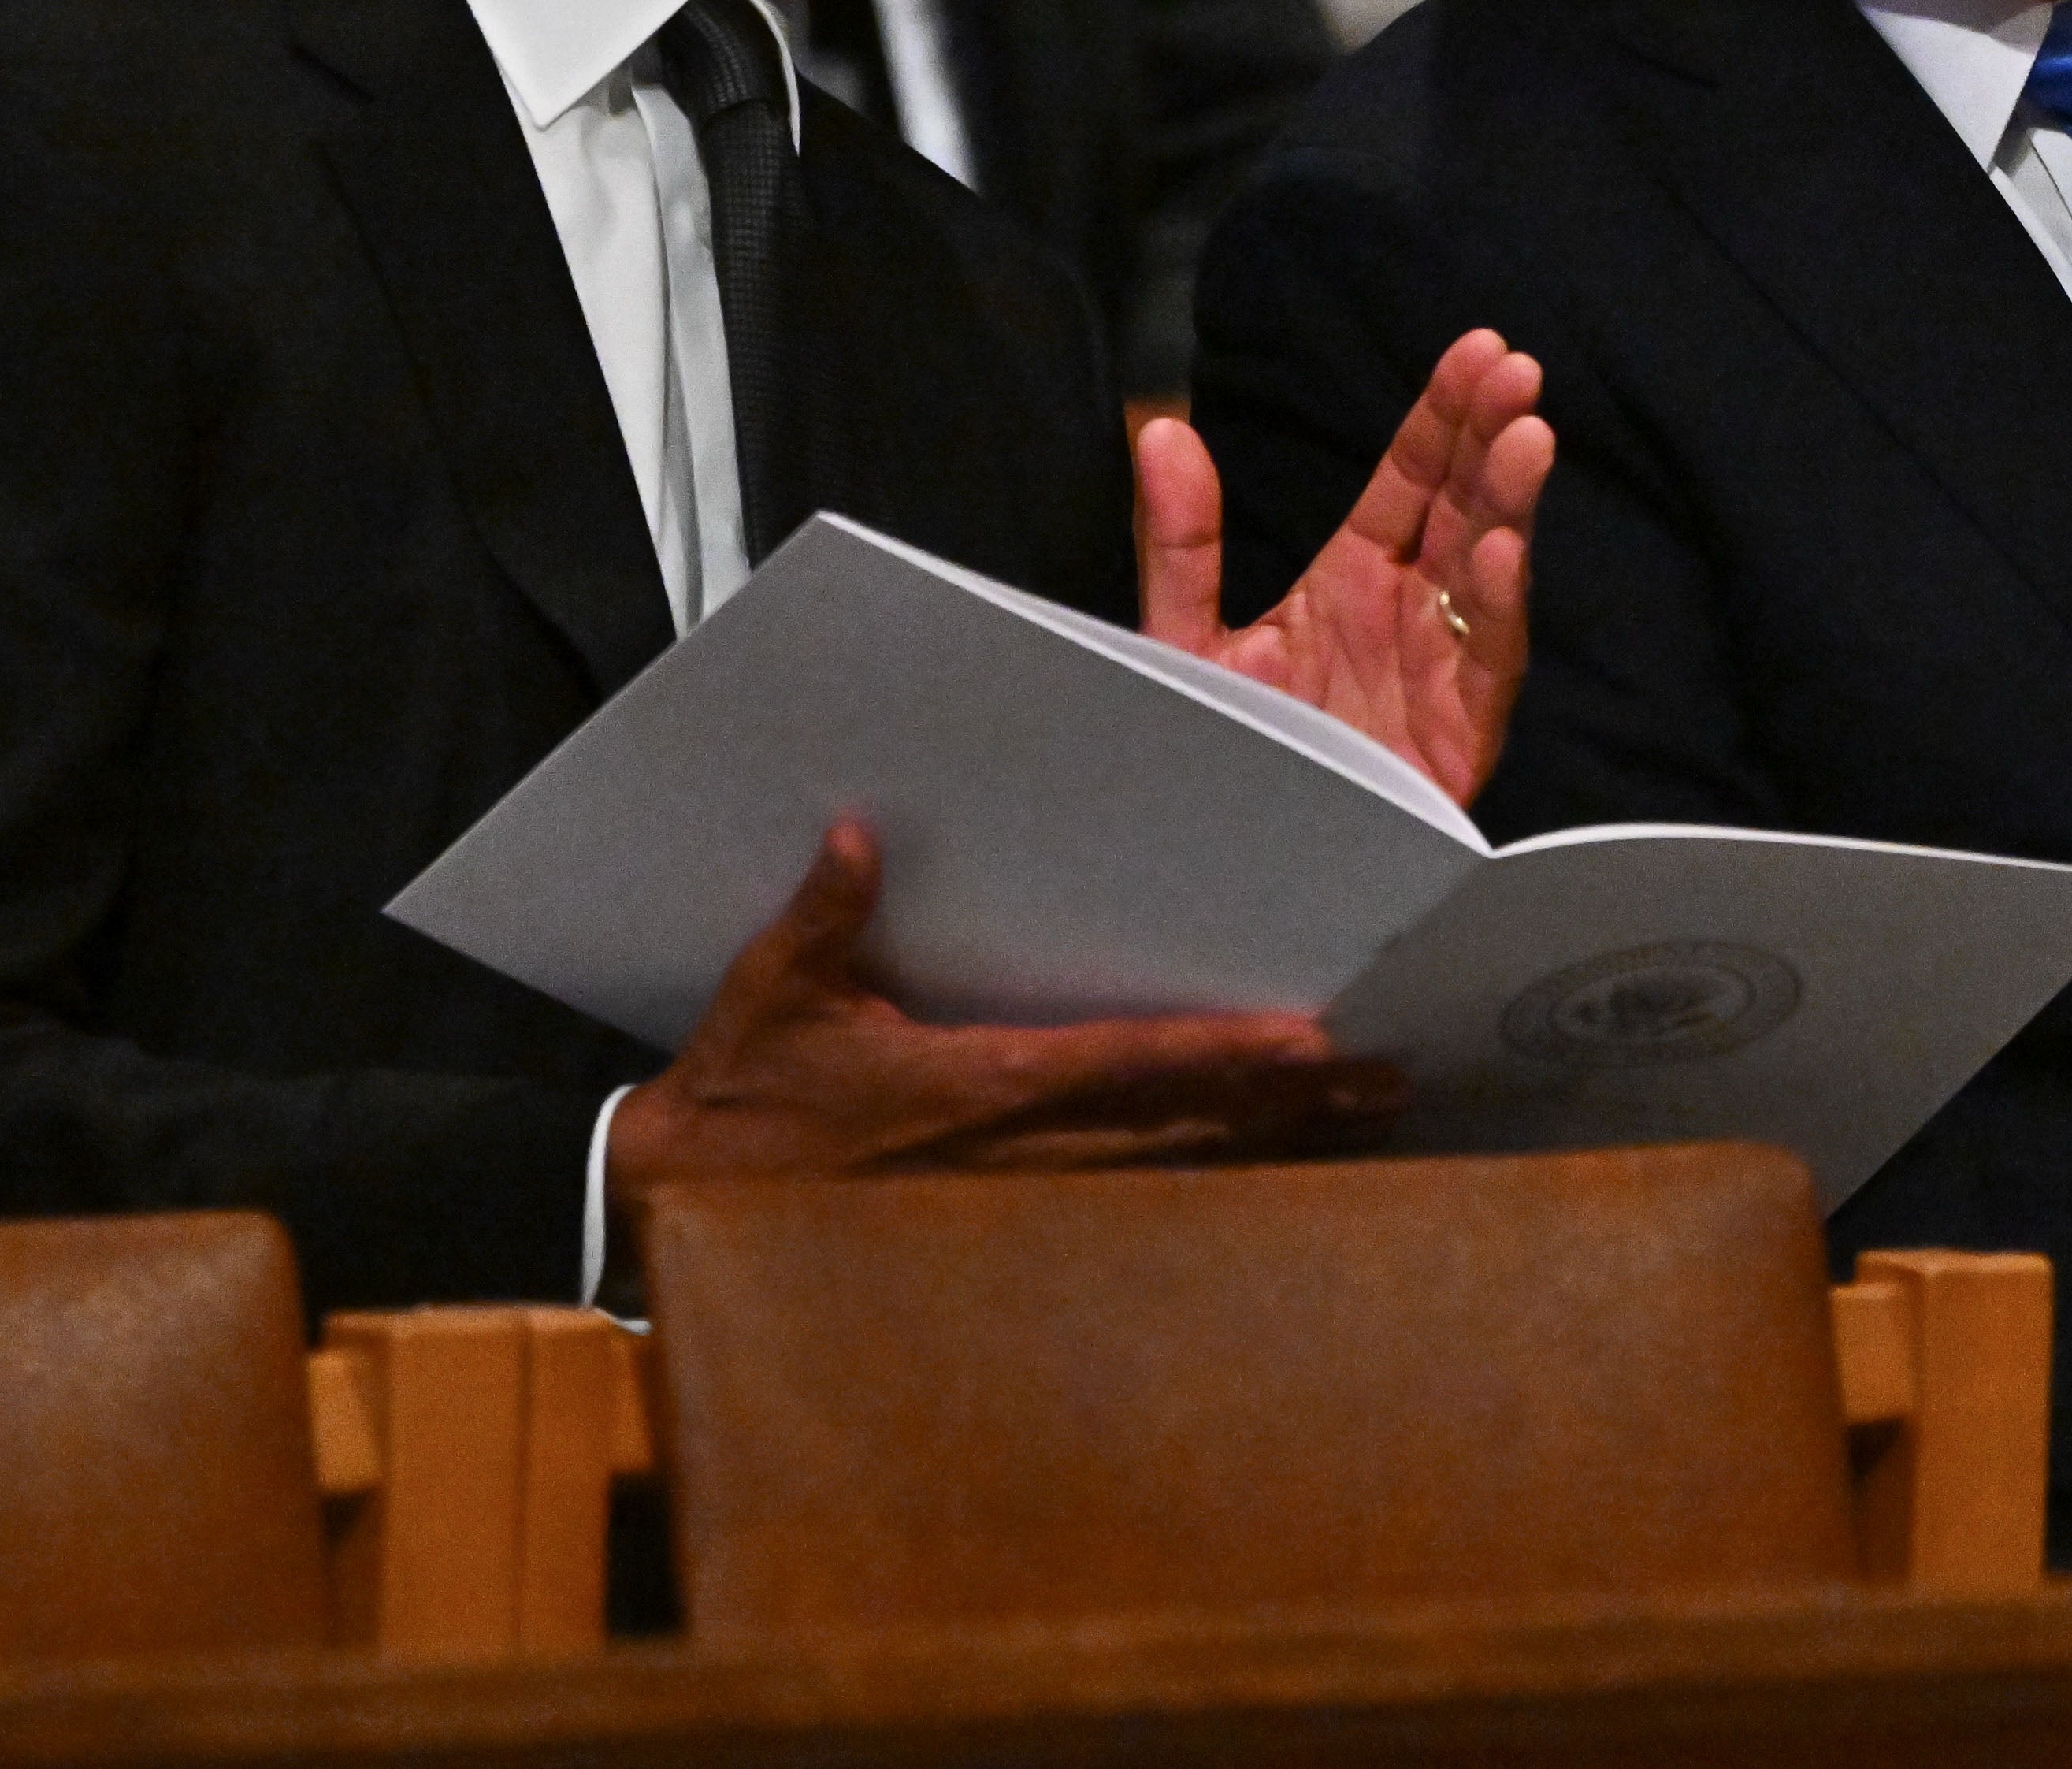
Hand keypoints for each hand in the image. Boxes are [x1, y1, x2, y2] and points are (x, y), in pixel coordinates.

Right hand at [603, 821, 1406, 1268]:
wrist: (680, 1216)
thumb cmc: (737, 1101)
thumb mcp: (771, 997)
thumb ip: (826, 918)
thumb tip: (859, 837)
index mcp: (979, 1088)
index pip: (1128, 1066)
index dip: (1224, 1058)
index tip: (1309, 1043)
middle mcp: (1023, 1156)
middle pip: (1187, 1130)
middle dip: (1293, 1107)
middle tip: (1391, 1078)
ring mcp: (1024, 1206)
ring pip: (1181, 1178)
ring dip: (1277, 1150)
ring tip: (1370, 1120)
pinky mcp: (1011, 1234)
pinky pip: (1138, 1212)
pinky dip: (1216, 1192)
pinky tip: (1279, 1179)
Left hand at [1135, 327, 1552, 805]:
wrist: (1233, 868)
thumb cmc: (1224, 754)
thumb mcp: (1188, 638)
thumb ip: (1182, 540)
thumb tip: (1162, 428)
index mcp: (1354, 581)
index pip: (1411, 479)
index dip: (1444, 414)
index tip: (1478, 350)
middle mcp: (1409, 616)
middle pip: (1463, 508)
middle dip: (1492, 438)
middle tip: (1516, 372)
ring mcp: (1440, 672)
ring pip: (1490, 572)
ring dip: (1511, 503)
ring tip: (1527, 438)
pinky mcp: (1457, 737)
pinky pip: (1487, 665)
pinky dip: (1498, 607)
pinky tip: (1505, 554)